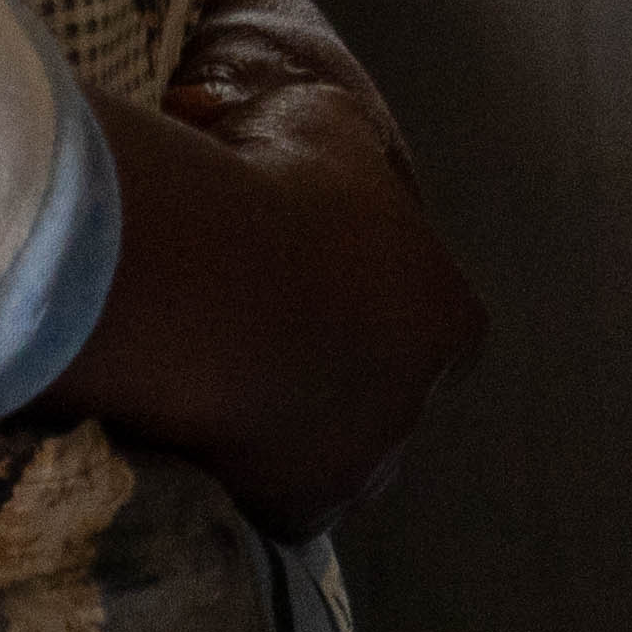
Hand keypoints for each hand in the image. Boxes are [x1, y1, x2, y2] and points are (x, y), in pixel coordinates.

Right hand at [65, 0, 488, 536]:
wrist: (203, 284)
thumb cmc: (273, 186)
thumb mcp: (319, 124)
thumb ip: (321, 143)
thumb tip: (244, 114)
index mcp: (446, 315)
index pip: (441, 323)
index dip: (386, 302)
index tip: (328, 281)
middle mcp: (415, 405)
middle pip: (385, 397)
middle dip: (337, 371)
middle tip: (263, 332)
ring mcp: (355, 468)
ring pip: (332, 461)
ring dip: (290, 429)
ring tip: (219, 385)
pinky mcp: (290, 516)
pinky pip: (268, 502)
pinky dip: (236, 474)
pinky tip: (185, 433)